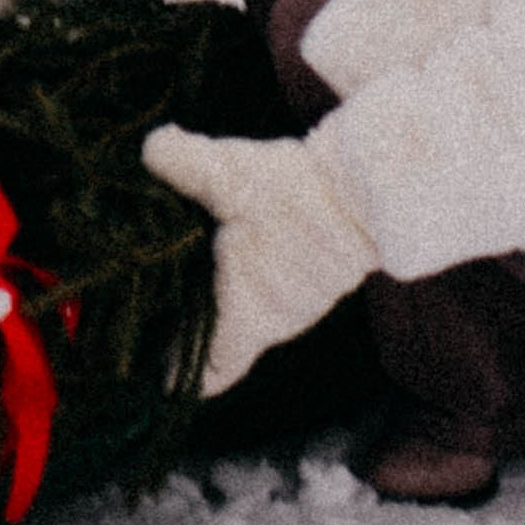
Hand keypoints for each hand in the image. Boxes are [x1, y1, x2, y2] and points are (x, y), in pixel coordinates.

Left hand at [142, 126, 378, 398]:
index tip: (152, 370)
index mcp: (243, 319)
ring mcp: (306, 304)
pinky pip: (284, 288)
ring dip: (232, 292)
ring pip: (257, 311)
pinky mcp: (329, 278)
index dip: (177, 376)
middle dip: (194, 323)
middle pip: (225, 341)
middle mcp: (275, 324)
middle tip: (157, 294)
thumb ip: (182, 162)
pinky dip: (264, 272)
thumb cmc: (295, 196)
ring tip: (197, 257)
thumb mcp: (228, 174)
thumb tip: (148, 148)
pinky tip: (250, 235)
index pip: (206, 375)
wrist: (375, 185)